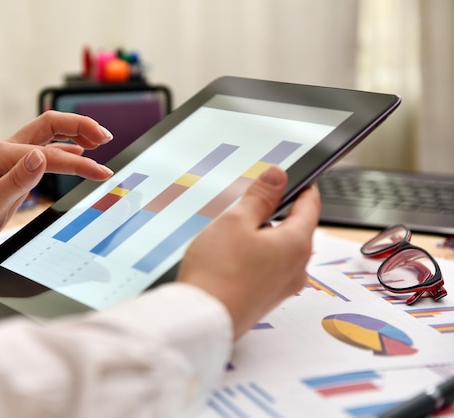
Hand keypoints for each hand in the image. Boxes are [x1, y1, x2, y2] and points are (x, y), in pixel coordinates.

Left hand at [0, 111, 113, 262]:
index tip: (102, 174)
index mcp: (0, 155)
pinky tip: (78, 153)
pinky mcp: (15, 172)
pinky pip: (45, 153)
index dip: (79, 164)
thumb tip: (41, 156)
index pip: (49, 154)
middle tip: (105, 136)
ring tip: (99, 140)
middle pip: (49, 126)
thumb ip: (17, 179)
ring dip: (74, 134)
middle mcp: (6, 151)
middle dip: (80, 127)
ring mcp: (11, 160)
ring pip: (48, 136)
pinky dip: (65, 150)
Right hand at [177, 166, 320, 338]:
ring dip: (259, 237)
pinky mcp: (264, 300)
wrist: (201, 321)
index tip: (291, 176)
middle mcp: (296, 269)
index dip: (301, 186)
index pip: (310, 205)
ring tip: (229, 235)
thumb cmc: (217, 273)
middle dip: (273, 213)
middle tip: (246, 205)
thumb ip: (260, 196)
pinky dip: (251, 258)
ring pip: (277, 250)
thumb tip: (278, 176)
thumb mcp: (236, 221)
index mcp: (297, 245)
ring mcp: (281, 288)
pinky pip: (265, 269)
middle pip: (293, 228)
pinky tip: (227, 259)